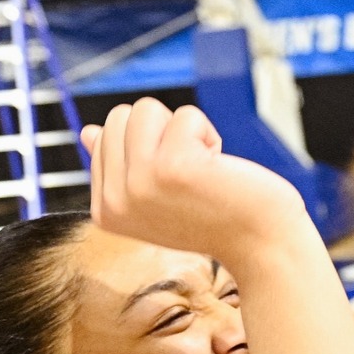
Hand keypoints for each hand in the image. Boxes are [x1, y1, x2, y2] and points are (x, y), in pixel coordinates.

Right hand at [83, 98, 305, 258]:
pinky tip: (219, 168)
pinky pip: (187, 116)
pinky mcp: (173, 166)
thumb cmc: (217, 218)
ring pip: (147, 109)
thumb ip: (122, 169)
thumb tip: (90, 132)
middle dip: (163, 132)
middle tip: (191, 173)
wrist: (263, 245)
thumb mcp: (157, 198)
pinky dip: (210, 134)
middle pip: (121, 117)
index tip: (174, 185)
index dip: (149, 147)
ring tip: (203, 168)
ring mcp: (140, 183)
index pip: (104, 136)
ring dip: (185, 131)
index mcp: (106, 210)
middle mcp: (116, 200)